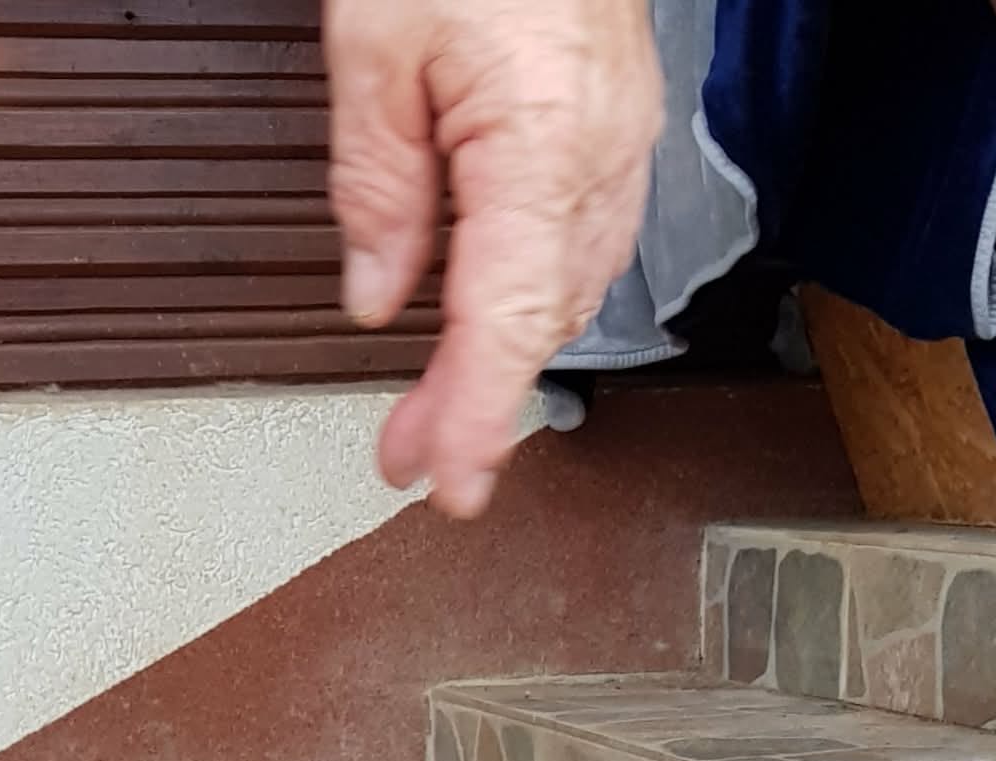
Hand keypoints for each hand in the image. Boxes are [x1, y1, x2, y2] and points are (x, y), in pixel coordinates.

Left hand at [326, 0, 662, 517]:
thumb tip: (373, 290)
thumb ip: (376, 182)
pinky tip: (495, 315)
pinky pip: (584, 242)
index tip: (445, 482)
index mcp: (540, 142)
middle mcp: (598, 157)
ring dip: (504, 358)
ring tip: (439, 404)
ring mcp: (622, 144)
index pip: (507, 322)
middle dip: (475, 405)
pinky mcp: (621, 126)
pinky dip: (535, 297)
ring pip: (569, 291)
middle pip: (540, 323)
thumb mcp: (375, 39)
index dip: (476, 416)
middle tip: (410, 457)